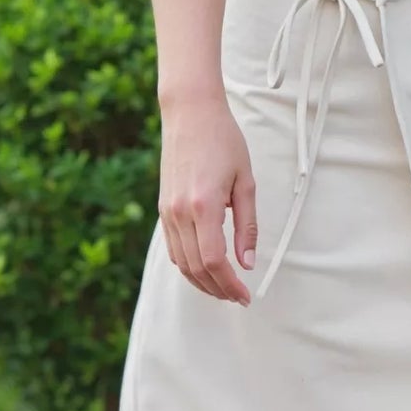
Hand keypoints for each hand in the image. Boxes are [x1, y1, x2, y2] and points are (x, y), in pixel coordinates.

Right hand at [159, 94, 257, 305]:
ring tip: (223, 288)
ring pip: (182, 264)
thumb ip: (247, 226)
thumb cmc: (223, 140)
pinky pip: (174, 250)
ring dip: (202, 283)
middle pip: (197, 269)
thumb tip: (247, 262)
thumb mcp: (245, 182)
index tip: (245, 295)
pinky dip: (189, 267)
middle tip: (238, 297)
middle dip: (218, 289)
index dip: (230, 285)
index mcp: (204, 206)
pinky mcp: (163, 210)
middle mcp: (180, 213)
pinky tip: (205, 270)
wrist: (190, 113)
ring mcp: (168, 213)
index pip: (214, 261)